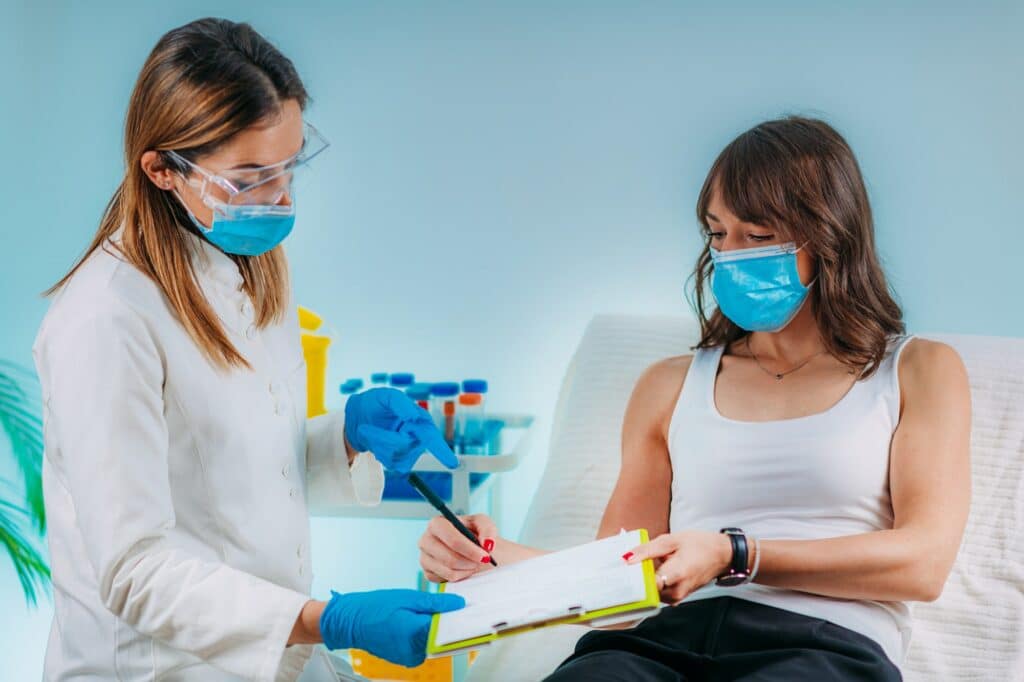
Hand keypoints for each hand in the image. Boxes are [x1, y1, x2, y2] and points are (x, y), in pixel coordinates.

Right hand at [319, 589, 464, 666]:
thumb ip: (435, 603)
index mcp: (414, 634)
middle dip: (453, 624)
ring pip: (434, 642)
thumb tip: (460, 604)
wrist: (350, 621)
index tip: (475, 613)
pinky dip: (428, 634)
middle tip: (462, 608)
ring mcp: (409, 657)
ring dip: (440, 629)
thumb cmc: (376, 606)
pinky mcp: (406, 658)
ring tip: (441, 611)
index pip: (448, 631)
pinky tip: (427, 620)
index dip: (463, 621)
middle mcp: (413, 651)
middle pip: (443, 638)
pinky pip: (424, 645)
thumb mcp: (408, 598)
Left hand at [344, 388, 457, 472]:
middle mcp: (420, 437)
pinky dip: (378, 452)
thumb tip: (413, 416)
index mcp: (422, 421)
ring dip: (379, 445)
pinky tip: (376, 442)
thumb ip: (401, 404)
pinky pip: (390, 463)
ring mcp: (410, 451)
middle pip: (405, 447)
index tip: (452, 464)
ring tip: (371, 432)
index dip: (443, 452)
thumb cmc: (377, 403)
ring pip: (396, 457)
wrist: (359, 418)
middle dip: (384, 439)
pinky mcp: (400, 461)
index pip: (433, 438)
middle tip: (367, 428)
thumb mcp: (387, 396)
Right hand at [419, 513, 498, 581]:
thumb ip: (488, 530)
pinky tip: (464, 569)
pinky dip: (460, 577)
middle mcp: (426, 540)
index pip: (451, 538)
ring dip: (466, 570)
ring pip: (448, 571)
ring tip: (473, 563)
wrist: (476, 551)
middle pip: (449, 558)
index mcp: (437, 523)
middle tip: (481, 561)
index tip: (484, 556)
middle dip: (469, 562)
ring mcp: (424, 558)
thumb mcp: (485, 526)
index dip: (469, 549)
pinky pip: (446, 580)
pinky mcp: (428, 573)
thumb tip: (487, 543)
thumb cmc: (478, 536)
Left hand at [624, 530, 732, 604]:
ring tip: (638, 565)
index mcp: (676, 575)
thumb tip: (627, 558)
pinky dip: (651, 583)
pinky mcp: (677, 598)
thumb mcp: (672, 540)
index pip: (646, 585)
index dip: (631, 578)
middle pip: (645, 590)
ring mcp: (677, 597)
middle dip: (634, 578)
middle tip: (625, 564)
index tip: (620, 569)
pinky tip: (649, 570)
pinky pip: (658, 593)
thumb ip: (648, 550)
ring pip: (651, 593)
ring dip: (643, 580)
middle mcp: (676, 590)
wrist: (722, 555)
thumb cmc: (700, 545)